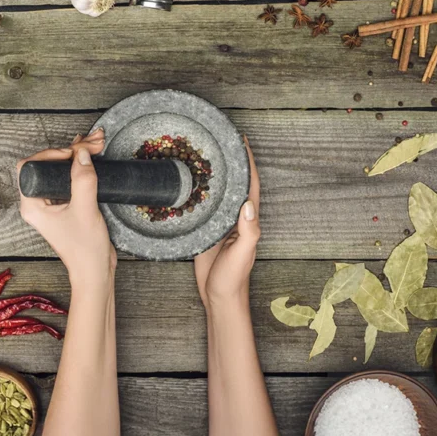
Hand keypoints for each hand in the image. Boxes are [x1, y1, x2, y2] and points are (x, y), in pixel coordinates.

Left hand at [18, 129, 115, 290]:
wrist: (95, 271)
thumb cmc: (84, 249)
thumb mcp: (85, 210)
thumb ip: (82, 180)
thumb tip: (82, 153)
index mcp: (32, 205)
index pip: (31, 166)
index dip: (51, 153)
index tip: (73, 153)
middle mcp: (38, 203)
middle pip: (47, 164)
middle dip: (71, 150)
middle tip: (93, 144)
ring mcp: (52, 204)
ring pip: (59, 169)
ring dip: (78, 155)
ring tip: (97, 144)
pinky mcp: (65, 205)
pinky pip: (69, 178)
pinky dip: (81, 165)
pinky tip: (92, 155)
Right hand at [194, 137, 259, 308]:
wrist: (218, 296)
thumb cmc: (233, 277)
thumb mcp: (242, 254)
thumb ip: (248, 230)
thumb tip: (248, 203)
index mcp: (248, 218)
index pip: (250, 183)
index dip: (248, 161)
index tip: (240, 139)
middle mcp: (235, 216)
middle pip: (234, 182)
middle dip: (230, 161)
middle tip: (217, 138)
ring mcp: (221, 222)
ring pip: (218, 192)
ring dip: (214, 174)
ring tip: (201, 153)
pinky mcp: (206, 229)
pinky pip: (203, 206)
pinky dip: (198, 192)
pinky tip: (186, 182)